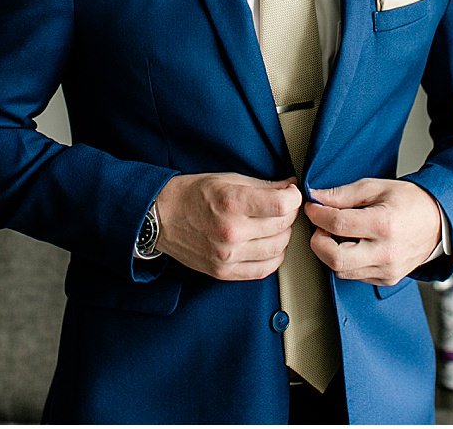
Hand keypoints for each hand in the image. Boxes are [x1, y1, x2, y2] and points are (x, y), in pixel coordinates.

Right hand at [153, 173, 301, 279]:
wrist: (159, 218)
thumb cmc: (190, 194)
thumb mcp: (225, 179)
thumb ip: (261, 185)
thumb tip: (291, 187)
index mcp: (230, 202)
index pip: (282, 205)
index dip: (293, 197)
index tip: (291, 193)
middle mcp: (231, 232)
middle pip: (282, 226)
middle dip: (288, 214)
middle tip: (281, 206)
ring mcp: (228, 255)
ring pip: (278, 249)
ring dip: (282, 235)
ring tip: (272, 224)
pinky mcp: (224, 272)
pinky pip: (263, 269)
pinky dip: (273, 257)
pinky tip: (267, 244)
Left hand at [304, 179, 442, 286]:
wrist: (439, 221)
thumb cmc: (409, 202)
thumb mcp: (375, 187)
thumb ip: (342, 194)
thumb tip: (316, 197)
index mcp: (384, 225)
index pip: (337, 225)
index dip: (317, 214)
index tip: (313, 207)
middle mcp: (387, 252)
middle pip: (335, 258)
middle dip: (318, 241)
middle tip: (321, 226)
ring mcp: (388, 269)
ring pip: (341, 270)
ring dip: (330, 252)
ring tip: (337, 234)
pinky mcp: (388, 279)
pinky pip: (354, 275)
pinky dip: (346, 261)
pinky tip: (352, 245)